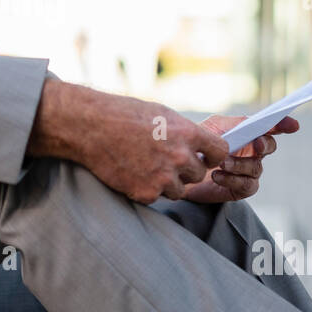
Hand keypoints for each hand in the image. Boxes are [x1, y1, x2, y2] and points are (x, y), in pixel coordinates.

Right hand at [26, 80, 234, 204]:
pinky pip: (156, 197)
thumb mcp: (162, 115)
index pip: (220, 152)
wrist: (92, 127)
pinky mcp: (146, 193)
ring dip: (167, 182)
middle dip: (185, 169)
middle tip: (163, 159)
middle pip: (198, 174)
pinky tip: (132, 172)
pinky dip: (146, 189)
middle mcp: (180, 157)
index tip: (202, 156)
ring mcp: (164, 177)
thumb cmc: (125, 115)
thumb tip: (199, 147)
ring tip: (145, 165)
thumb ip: (184, 132)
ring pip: (179, 190)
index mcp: (188, 133)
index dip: (211, 155)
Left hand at [178, 114, 299, 203]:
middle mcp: (252, 152)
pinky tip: (217, 175)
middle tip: (254, 143)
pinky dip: (232, 179)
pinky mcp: (242, 188)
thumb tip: (254, 122)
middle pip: (269, 146)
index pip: (269, 128)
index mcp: (247, 134)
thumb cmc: (197, 146)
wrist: (180, 170)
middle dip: (264, 144)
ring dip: (239, 164)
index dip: (283, 125)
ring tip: (220, 163)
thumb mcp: (214, 128)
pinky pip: (247, 184)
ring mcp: (249, 171)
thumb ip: (235, 123)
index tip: (293, 125)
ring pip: (256, 167)